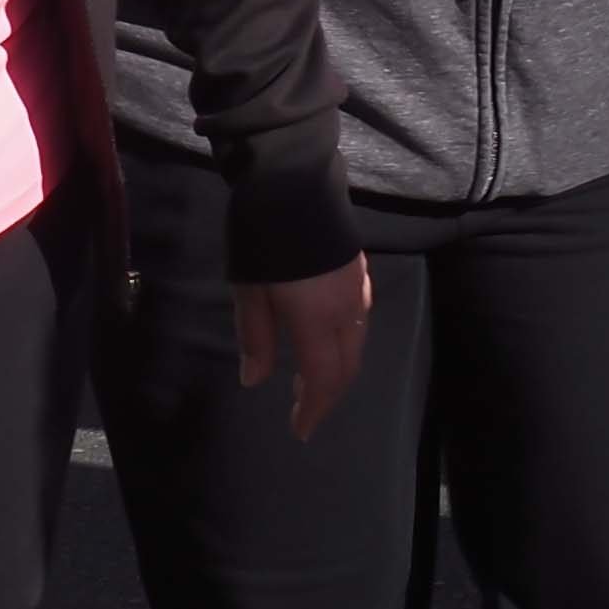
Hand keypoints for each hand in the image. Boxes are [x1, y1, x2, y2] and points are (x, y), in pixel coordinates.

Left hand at [233, 255, 372, 440]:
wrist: (292, 178)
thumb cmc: (262, 237)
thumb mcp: (249, 291)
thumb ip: (256, 338)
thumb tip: (255, 380)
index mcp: (317, 320)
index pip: (324, 380)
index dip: (313, 409)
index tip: (301, 430)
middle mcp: (346, 310)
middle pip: (346, 366)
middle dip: (328, 393)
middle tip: (304, 408)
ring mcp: (357, 288)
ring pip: (356, 342)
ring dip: (337, 367)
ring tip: (310, 376)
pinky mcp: (358, 269)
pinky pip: (358, 318)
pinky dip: (344, 340)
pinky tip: (326, 335)